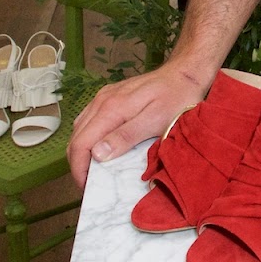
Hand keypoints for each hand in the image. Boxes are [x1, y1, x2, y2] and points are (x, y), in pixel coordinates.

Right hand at [67, 63, 210, 187]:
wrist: (185, 73)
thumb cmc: (176, 98)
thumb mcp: (156, 120)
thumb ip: (126, 136)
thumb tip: (97, 154)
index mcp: (111, 109)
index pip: (80, 144)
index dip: (79, 169)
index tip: (87, 188)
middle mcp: (101, 101)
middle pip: (75, 137)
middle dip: (78, 164)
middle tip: (90, 184)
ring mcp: (104, 96)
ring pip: (80, 128)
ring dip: (81, 152)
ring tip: (94, 171)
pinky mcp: (110, 95)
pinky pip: (89, 119)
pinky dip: (87, 137)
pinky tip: (100, 148)